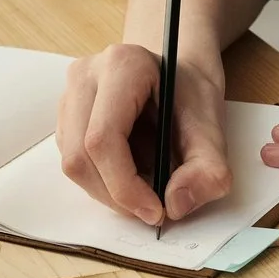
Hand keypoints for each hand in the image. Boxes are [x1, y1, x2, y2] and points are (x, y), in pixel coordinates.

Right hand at [57, 43, 231, 224]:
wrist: (179, 77)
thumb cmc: (191, 96)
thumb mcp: (213, 128)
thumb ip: (207, 169)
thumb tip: (176, 204)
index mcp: (122, 66)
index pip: (103, 138)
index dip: (124, 185)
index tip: (155, 211)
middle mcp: (86, 76)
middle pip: (80, 155)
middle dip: (116, 196)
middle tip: (152, 211)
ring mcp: (69, 95)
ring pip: (72, 163)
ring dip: (108, 192)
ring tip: (145, 189)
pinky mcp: (65, 116)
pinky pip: (73, 162)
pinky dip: (102, 183)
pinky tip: (129, 175)